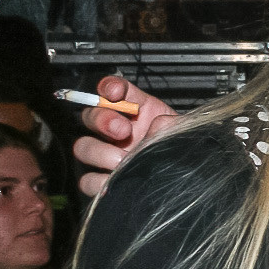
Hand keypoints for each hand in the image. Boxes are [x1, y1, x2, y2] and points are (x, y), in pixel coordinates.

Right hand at [72, 75, 178, 195]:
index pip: (114, 89)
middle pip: (91, 115)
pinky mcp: (104, 180)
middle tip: (123, 130)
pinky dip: (97, 181)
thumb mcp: (182, 131)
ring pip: (83, 147)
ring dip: (99, 151)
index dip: (109, 86)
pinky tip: (114, 180)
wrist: (185, 175)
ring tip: (122, 160)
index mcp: (136, 110)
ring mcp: (108, 155)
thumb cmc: (180, 148)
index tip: (115, 92)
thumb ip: (172, 124)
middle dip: (102, 119)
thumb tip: (160, 125)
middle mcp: (116, 130)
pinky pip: (87, 180)